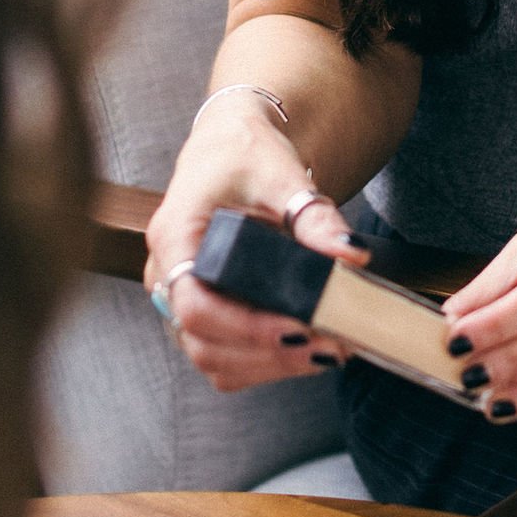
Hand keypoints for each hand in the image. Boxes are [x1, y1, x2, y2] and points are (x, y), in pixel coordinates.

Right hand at [143, 91, 364, 391]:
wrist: (231, 151)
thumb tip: (351, 255)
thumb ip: (314, 217)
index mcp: (174, 235)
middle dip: (268, 355)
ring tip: (329, 350)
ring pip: (213, 358)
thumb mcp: (282, 175)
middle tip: (330, 346)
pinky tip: (310, 349)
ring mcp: (180, 299)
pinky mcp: (204, 313)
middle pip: (202, 341)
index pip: (194, 302)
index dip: (244, 327)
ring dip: (271, 365)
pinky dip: (267, 362)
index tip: (298, 328)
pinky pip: (225, 355)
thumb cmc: (245, 155)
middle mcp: (165, 274)